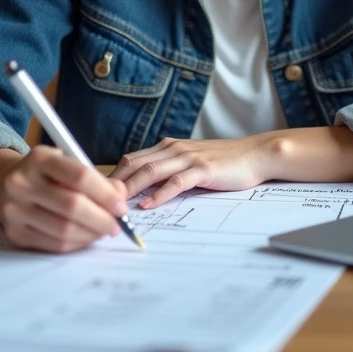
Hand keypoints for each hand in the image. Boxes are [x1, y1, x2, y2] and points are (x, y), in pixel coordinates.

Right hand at [0, 146, 129, 252]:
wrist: (4, 185)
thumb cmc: (47, 175)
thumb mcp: (67, 164)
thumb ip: (95, 178)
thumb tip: (120, 197)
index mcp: (39, 158)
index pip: (79, 176)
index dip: (105, 194)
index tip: (121, 206)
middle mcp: (21, 182)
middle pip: (72, 206)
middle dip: (102, 219)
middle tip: (117, 225)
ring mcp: (14, 210)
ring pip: (64, 230)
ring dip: (91, 234)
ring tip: (103, 231)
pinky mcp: (15, 233)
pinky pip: (54, 244)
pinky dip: (77, 244)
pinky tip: (86, 237)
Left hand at [108, 135, 276, 208]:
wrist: (256, 154)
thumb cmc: (224, 162)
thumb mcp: (191, 163)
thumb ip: (169, 171)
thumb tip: (142, 190)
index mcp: (168, 147)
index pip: (132, 159)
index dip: (113, 175)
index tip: (97, 193)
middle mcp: (174, 148)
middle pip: (135, 163)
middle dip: (114, 183)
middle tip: (97, 202)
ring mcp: (188, 157)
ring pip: (151, 170)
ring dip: (130, 188)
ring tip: (115, 205)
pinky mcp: (203, 169)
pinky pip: (176, 182)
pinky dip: (158, 194)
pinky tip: (147, 205)